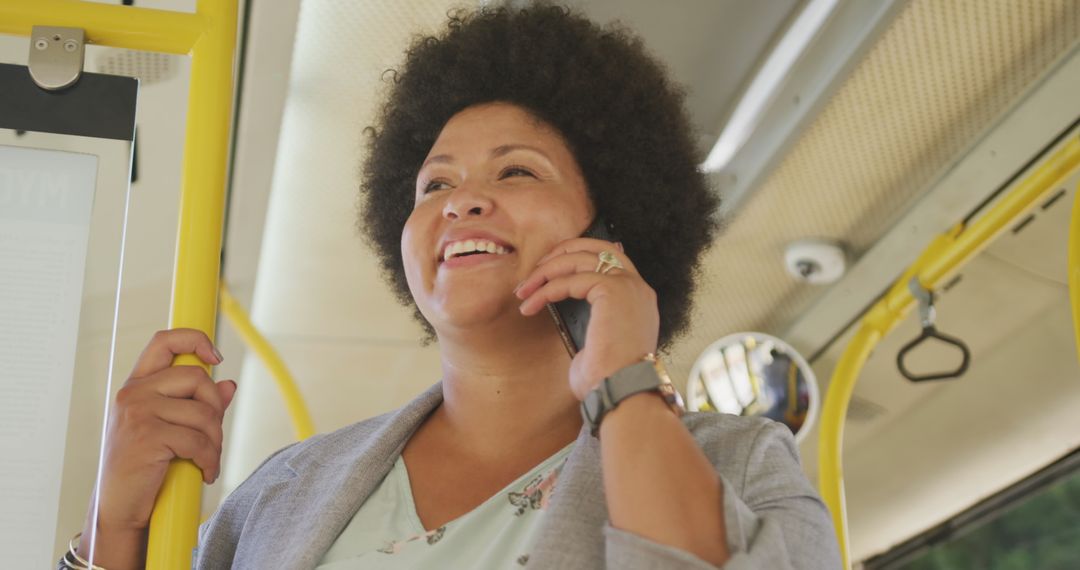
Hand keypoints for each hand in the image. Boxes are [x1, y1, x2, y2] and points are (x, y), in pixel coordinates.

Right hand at [83, 329, 235, 560]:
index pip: (164, 341)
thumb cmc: (142, 467)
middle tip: (214, 435)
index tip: (215, 358)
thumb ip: (197, 405)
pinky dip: (211, 459)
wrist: (117, 506)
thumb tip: (229, 385)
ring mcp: (138, 413)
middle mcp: (134, 393)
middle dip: (216, 408)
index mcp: (137, 386)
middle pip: (196, 378)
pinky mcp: (147, 436)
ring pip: (203, 412)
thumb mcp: (167, 428)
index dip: (194, 339)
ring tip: (210, 459)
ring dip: (216, 440)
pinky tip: (207, 473)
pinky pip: (198, 440)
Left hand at [515, 239, 658, 399]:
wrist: (621, 393)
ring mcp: (628, 286)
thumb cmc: (607, 380)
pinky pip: (571, 279)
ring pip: (578, 259)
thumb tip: (562, 310)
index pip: (610, 257)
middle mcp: (637, 287)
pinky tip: (531, 306)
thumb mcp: (597, 343)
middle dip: (559, 254)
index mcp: (637, 298)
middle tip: (533, 273)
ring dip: (545, 272)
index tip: (549, 270)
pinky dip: (547, 290)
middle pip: (595, 247)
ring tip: (523, 292)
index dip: (576, 256)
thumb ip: (589, 319)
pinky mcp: (613, 291)